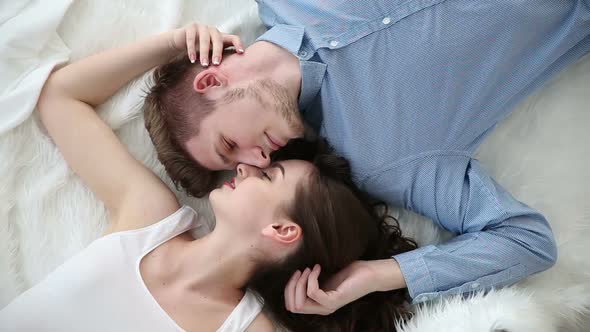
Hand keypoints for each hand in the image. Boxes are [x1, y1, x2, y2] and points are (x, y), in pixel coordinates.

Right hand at [170, 22, 243, 65]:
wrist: (181, 41)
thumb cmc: (200, 51)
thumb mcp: (211, 55)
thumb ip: (218, 61)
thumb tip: (228, 78)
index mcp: (221, 37)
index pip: (233, 38)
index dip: (238, 44)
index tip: (241, 53)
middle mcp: (213, 31)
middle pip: (218, 40)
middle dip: (217, 52)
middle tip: (216, 64)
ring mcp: (202, 27)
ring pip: (205, 39)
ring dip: (204, 53)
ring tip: (204, 64)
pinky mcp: (191, 27)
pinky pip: (191, 38)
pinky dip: (192, 50)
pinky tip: (192, 59)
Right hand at [284, 260, 405, 314]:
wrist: (369, 273)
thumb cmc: (349, 274)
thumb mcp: (325, 278)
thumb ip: (311, 281)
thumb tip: (294, 274)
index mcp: (318, 305)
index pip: (291, 306)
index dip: (289, 289)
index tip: (297, 272)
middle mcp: (322, 308)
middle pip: (293, 306)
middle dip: (291, 286)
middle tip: (301, 270)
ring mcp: (328, 306)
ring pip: (300, 303)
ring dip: (301, 282)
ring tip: (309, 269)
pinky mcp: (334, 301)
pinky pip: (313, 293)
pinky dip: (311, 278)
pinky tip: (318, 268)